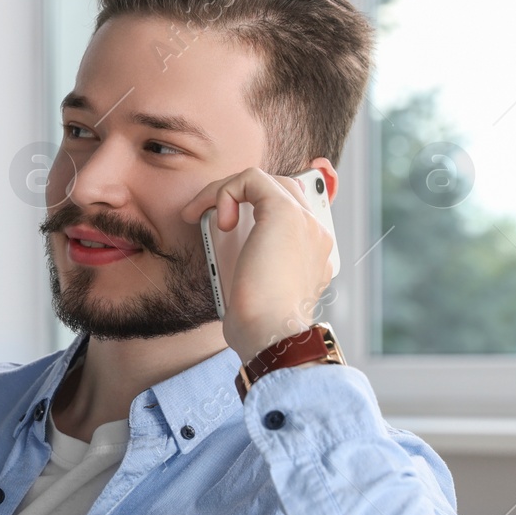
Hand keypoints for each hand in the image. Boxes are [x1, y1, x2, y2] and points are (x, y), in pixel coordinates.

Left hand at [179, 165, 335, 361]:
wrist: (272, 336)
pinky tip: (217, 221)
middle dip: (238, 194)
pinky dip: (224, 191)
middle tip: (207, 218)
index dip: (262, 204)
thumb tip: (227, 252)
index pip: (295, 211)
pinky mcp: (284, 213)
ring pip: (264, 180)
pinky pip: (251, 178)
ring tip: (199, 215)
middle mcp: (316, 234)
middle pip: (279, 189)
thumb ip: (250, 271)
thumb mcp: (254, 296)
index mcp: (314, 254)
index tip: (227, 218)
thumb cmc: (259, 328)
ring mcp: (304, 221)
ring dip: (224, 191)